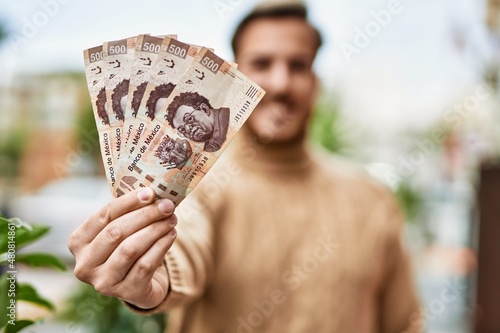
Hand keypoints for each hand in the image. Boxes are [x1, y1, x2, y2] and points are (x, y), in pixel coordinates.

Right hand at [68, 187, 176, 308]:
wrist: (140, 284)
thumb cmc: (128, 247)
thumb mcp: (121, 229)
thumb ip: (129, 211)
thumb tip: (152, 192)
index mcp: (77, 242)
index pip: (104, 216)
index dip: (128, 202)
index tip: (151, 192)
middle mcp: (85, 265)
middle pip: (117, 232)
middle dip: (145, 215)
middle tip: (167, 205)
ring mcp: (103, 282)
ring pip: (131, 248)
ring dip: (155, 230)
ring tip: (171, 219)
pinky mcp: (126, 293)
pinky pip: (146, 264)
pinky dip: (161, 246)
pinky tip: (171, 235)